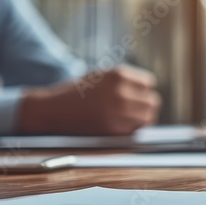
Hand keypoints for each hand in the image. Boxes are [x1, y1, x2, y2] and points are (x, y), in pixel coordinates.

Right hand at [17, 66, 161, 135]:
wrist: (53, 109)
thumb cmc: (78, 92)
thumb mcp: (101, 75)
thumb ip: (124, 80)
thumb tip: (149, 89)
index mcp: (118, 75)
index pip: (149, 83)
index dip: (142, 90)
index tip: (135, 96)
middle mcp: (121, 91)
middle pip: (152, 101)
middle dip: (145, 105)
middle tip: (134, 110)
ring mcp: (118, 111)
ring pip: (148, 117)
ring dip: (142, 119)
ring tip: (129, 119)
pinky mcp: (113, 129)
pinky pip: (137, 130)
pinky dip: (133, 129)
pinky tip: (122, 126)